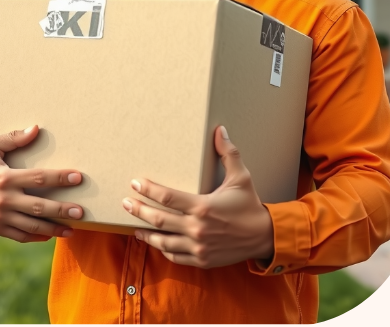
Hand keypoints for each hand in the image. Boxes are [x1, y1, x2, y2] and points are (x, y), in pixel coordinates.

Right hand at [0, 125, 83, 242]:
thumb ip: (13, 138)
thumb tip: (36, 129)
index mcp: (4, 178)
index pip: (38, 178)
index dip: (59, 178)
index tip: (77, 177)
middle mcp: (4, 200)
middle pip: (39, 207)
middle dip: (62, 210)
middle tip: (81, 212)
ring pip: (32, 226)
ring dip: (53, 228)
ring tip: (72, 229)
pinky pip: (19, 235)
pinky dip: (36, 237)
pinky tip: (50, 235)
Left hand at [122, 125, 273, 267]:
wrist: (264, 237)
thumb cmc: (249, 205)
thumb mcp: (241, 177)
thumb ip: (228, 153)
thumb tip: (220, 130)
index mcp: (202, 206)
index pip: (167, 197)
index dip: (148, 189)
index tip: (136, 182)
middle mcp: (197, 228)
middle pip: (159, 219)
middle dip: (139, 210)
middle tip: (125, 202)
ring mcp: (198, 247)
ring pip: (163, 241)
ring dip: (146, 233)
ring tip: (134, 225)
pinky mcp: (201, 260)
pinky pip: (175, 256)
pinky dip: (163, 249)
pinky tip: (155, 241)